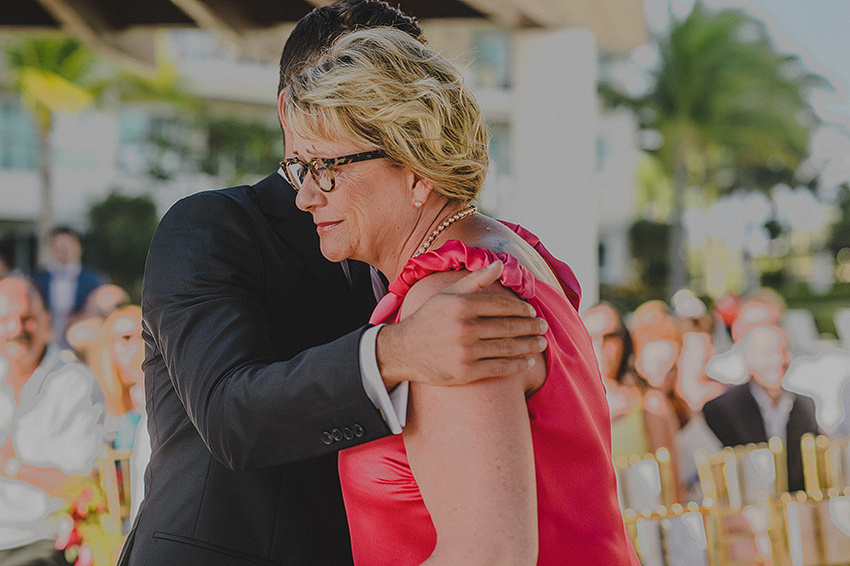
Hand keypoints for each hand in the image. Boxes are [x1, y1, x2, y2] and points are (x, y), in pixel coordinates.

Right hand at [375, 261, 547, 387]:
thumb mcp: (447, 294)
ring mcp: (465, 351)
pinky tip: (528, 361)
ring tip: (541, 344)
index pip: (502, 305)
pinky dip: (517, 365)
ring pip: (508, 348)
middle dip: (531, 327)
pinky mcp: (465, 372)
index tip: (532, 312)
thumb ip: (476, 279)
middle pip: (509, 327)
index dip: (522, 309)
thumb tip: (501, 263)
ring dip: (529, 346)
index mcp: (462, 305)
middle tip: (543, 327)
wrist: (403, 350)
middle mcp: (464, 328)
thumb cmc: (429, 319)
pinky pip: (499, 368)